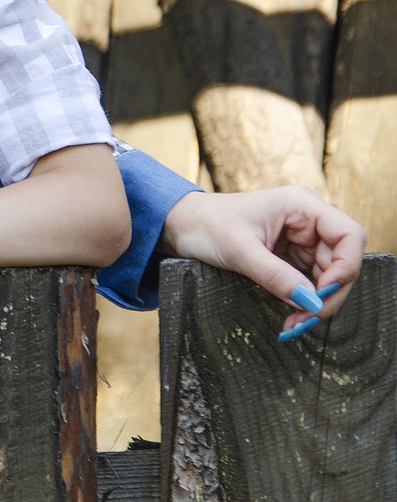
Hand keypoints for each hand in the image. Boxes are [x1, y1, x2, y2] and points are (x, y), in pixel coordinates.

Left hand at [158, 188, 365, 335]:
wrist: (180, 225)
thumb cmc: (205, 225)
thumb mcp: (238, 250)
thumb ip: (275, 275)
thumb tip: (312, 303)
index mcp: (301, 205)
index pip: (350, 235)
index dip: (347, 266)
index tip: (324, 292)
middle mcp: (308, 221)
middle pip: (342, 263)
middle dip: (328, 295)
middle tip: (305, 321)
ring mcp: (301, 240)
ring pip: (329, 278)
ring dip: (316, 304)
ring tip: (294, 325)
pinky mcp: (291, 257)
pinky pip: (310, 283)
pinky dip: (304, 302)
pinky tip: (292, 318)